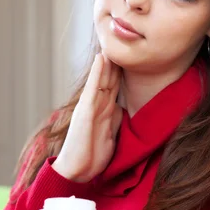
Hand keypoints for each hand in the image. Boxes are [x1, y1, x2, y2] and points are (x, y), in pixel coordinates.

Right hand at [53, 53, 122, 182]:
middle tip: (123, 40)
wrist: (78, 169)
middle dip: (116, 60)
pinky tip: (101, 58)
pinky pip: (94, 88)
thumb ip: (115, 119)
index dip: (121, 70)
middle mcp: (97, 104)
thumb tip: (122, 108)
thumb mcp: (110, 133)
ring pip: (102, 77)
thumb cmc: (92, 154)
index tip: (131, 54)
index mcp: (104, 109)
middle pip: (110, 77)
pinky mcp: (85, 110)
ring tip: (113, 40)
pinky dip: (98, 73)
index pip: (114, 85)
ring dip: (108, 59)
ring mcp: (90, 106)